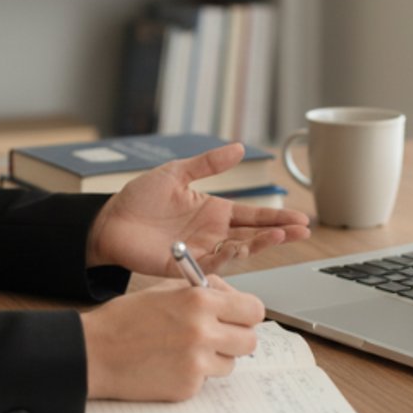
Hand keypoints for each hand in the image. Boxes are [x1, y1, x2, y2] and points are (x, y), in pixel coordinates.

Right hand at [81, 276, 266, 399]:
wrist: (95, 352)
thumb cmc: (126, 319)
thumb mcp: (166, 290)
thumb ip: (204, 290)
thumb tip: (232, 297)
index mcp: (199, 301)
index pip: (254, 309)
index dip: (246, 314)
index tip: (238, 317)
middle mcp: (203, 331)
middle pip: (250, 340)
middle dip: (237, 338)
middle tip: (218, 336)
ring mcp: (196, 362)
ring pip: (231, 363)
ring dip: (216, 358)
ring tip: (186, 350)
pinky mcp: (188, 386)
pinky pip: (207, 380)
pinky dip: (194, 374)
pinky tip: (170, 365)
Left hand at [85, 142, 310, 278]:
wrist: (109, 221)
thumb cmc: (139, 197)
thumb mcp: (176, 173)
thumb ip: (208, 163)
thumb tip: (239, 148)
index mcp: (213, 211)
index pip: (253, 215)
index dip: (276, 217)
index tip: (300, 218)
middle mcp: (212, 233)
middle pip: (254, 235)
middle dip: (280, 233)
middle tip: (303, 230)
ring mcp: (200, 250)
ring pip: (239, 250)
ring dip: (261, 244)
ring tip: (281, 236)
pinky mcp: (185, 264)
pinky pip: (211, 264)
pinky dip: (228, 257)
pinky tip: (242, 246)